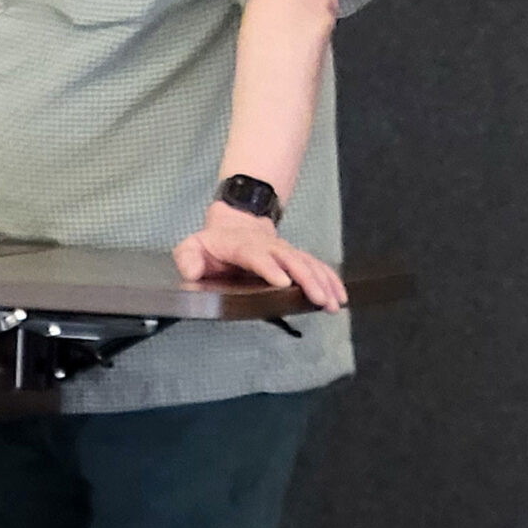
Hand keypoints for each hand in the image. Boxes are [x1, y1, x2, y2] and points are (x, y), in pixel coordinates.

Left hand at [173, 202, 347, 312]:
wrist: (234, 224)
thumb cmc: (214, 244)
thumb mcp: (192, 246)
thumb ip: (187, 258)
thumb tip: (192, 271)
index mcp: (240, 245)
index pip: (256, 255)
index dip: (270, 267)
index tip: (283, 282)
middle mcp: (267, 247)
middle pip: (290, 259)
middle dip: (305, 279)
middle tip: (317, 298)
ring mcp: (283, 251)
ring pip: (306, 263)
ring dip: (322, 282)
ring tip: (332, 303)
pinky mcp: (295, 258)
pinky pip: (315, 266)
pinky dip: (330, 279)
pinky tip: (340, 295)